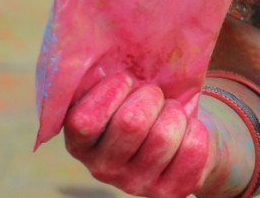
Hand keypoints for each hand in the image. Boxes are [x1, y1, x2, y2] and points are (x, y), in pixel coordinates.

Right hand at [63, 72, 213, 197]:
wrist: (186, 118)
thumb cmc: (143, 88)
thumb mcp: (113, 72)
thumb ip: (81, 73)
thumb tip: (62, 94)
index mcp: (79, 141)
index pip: (84, 120)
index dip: (114, 90)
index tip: (127, 79)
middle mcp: (100, 169)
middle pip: (131, 123)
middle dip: (152, 96)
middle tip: (154, 97)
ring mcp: (134, 184)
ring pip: (164, 135)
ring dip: (175, 113)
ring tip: (170, 114)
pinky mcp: (168, 192)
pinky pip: (193, 150)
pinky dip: (197, 130)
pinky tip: (187, 132)